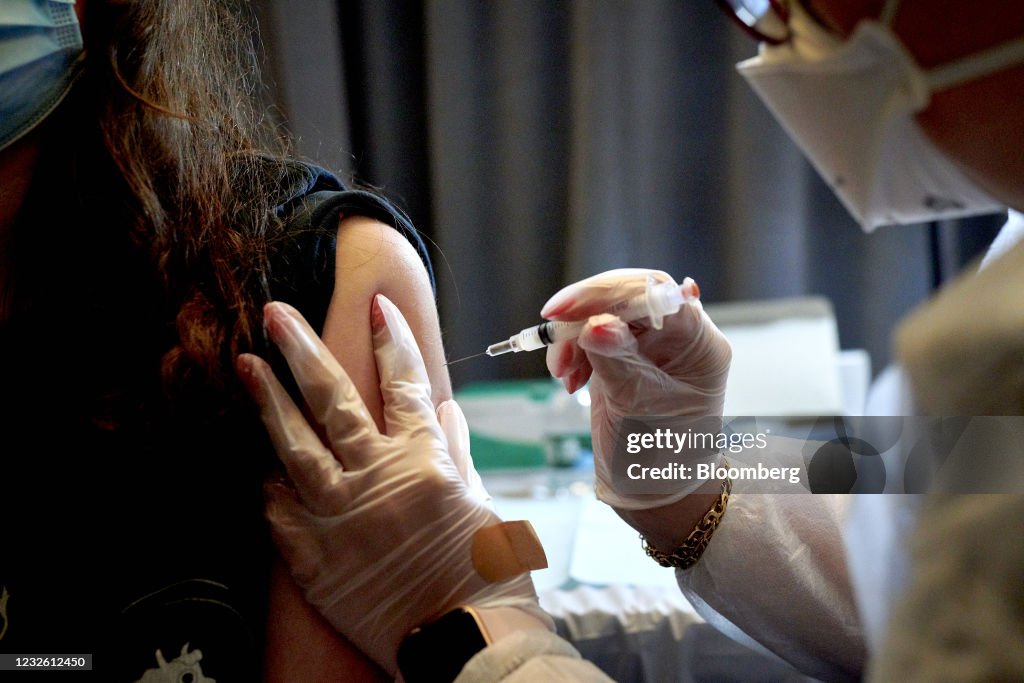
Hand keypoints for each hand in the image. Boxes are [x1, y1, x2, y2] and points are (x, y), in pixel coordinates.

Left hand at [236, 296, 547, 673]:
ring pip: (294, 448)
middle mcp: (377, 480)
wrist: (467, 645)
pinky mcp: (315, 560)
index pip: (404, 384)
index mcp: (425, 462)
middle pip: (334, 401)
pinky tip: (257, 468)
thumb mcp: (483, 504)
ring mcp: (340, 519)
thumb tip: (444, 410)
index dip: (390, 340)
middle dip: (302, 350)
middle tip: (275, 313)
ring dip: (268, 403)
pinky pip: (280, 516)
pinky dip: (270, 490)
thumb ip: (456, 452)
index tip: (374, 305)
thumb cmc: (490, 576)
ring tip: (244, 365)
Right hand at [542, 268, 731, 509]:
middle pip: (628, 296)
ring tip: (563, 373)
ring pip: (605, 313)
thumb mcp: (638, 408)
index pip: (657, 294)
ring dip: (573, 336)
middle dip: (585, 311)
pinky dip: (573, 350)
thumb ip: (616, 361)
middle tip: (551, 328)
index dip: (611, 294)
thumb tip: (594, 324)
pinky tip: (569, 379)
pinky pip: (592, 335)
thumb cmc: (660, 457)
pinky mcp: (624, 357)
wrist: (653, 493)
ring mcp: (650, 346)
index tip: (567, 310)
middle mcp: (678, 337)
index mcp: (699, 343)